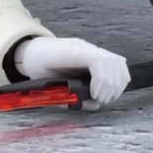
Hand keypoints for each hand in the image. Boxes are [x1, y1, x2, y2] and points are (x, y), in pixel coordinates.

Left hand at [13, 36, 129, 107]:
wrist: (33, 52)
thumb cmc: (37, 68)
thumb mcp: (44, 86)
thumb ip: (68, 98)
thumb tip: (94, 105)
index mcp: (68, 52)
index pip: (97, 61)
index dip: (101, 80)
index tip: (95, 95)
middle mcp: (83, 47)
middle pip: (110, 61)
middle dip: (110, 86)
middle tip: (101, 100)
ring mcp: (90, 48)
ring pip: (116, 60)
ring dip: (117, 81)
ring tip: (107, 96)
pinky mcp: (95, 53)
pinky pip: (115, 61)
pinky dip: (119, 75)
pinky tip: (113, 88)